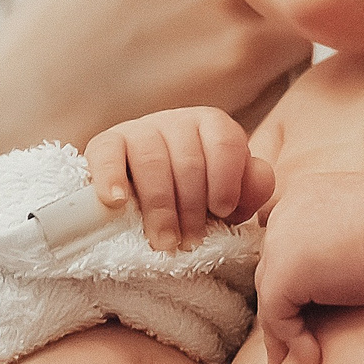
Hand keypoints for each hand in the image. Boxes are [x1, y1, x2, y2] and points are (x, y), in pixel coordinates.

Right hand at [85, 107, 274, 250]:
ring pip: (152, 161)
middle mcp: (177, 120)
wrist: (146, 200)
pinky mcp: (106, 143)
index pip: (225, 143)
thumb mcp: (231, 196)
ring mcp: (140, 129)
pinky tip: (118, 201)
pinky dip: (111, 178)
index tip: (222, 213)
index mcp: (212, 125)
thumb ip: (252, 187)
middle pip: (188, 160)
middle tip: (190, 243)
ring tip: (164, 241)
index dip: (225, 181)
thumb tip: (257, 177)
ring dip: (160, 207)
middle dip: (192, 208)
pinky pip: (107, 154)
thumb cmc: (197, 198)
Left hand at [253, 173, 363, 363]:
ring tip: (301, 357)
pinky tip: (313, 360)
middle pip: (271, 265)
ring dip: (283, 330)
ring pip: (270, 293)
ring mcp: (281, 240)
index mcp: (306, 193)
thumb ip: (338, 239)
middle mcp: (285, 211)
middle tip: (290, 338)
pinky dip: (292, 341)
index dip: (288, 271)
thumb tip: (329, 274)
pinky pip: (277, 315)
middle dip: (278, 303)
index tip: (300, 302)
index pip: (283, 237)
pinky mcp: (285, 272)